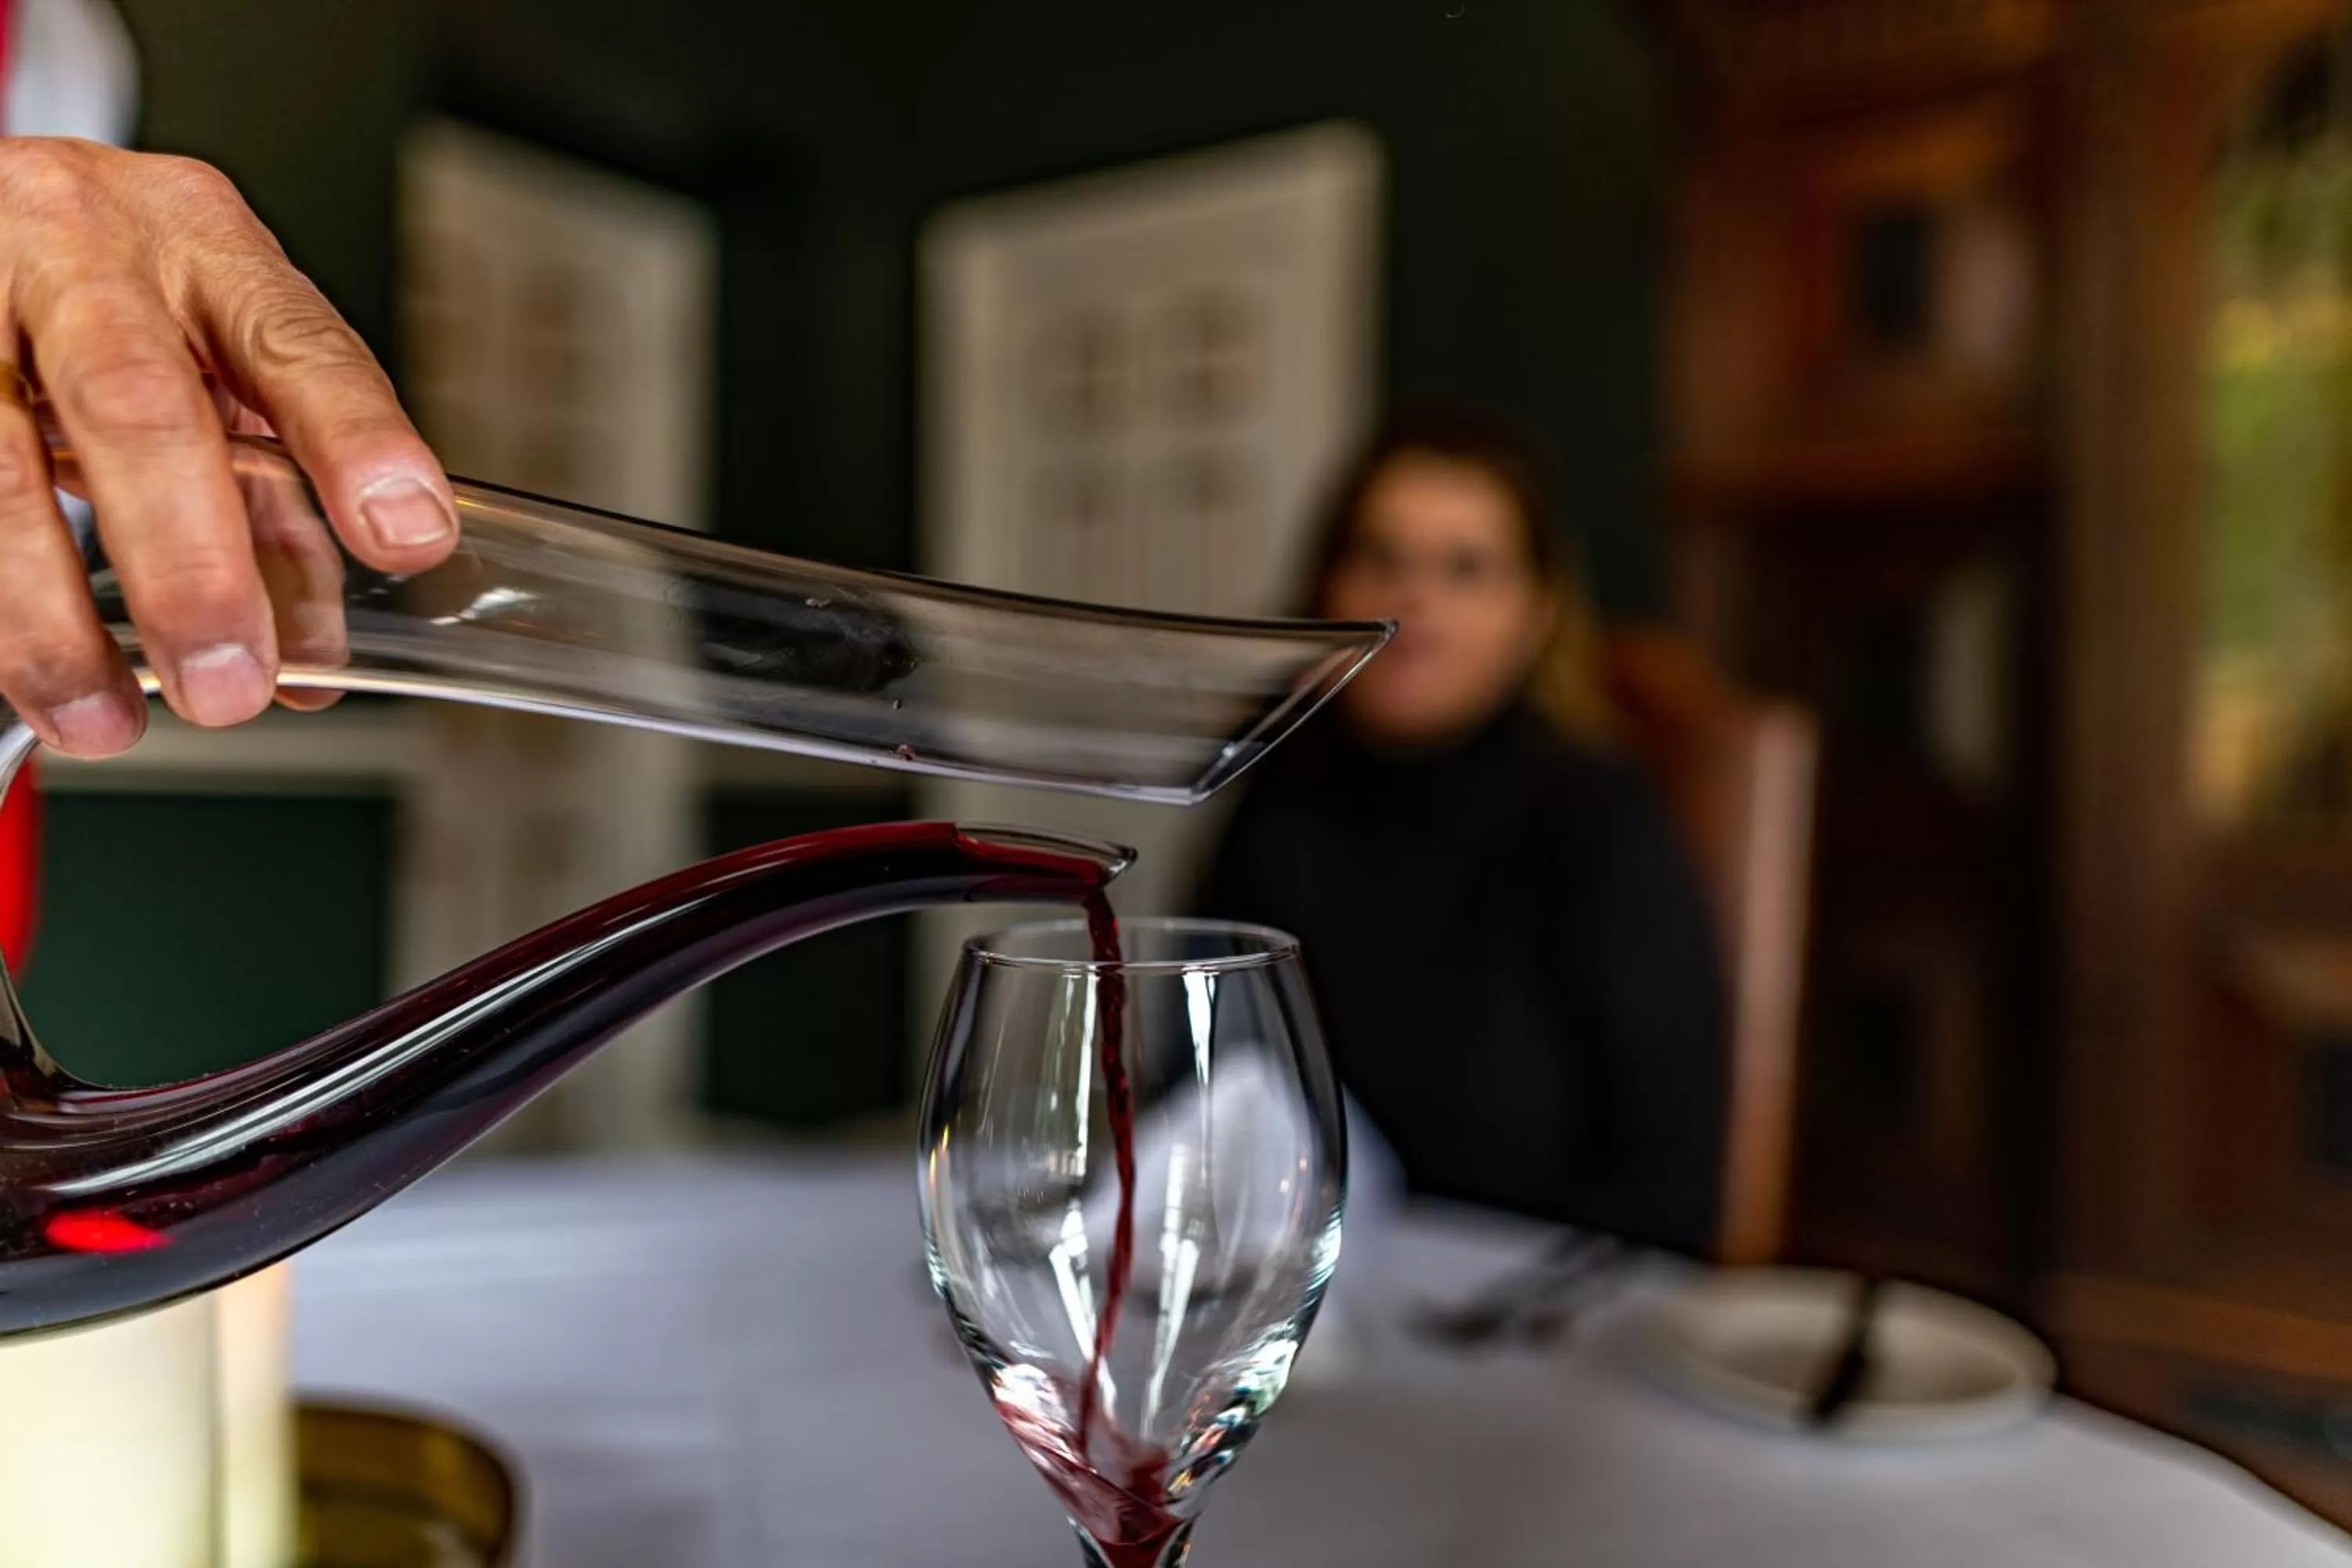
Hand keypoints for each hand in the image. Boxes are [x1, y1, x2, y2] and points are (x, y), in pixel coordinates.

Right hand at [0, 137, 457, 756]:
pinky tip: (17, 672)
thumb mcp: (208, 356)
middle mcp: (81, 241)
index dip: (355, 439)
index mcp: (202, 241)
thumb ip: (274, 492)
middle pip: (136, 402)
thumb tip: (311, 651)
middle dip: (189, 562)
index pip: (294, 341)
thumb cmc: (107, 291)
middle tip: (228, 682)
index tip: (405, 531)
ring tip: (100, 716)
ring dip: (49, 614)